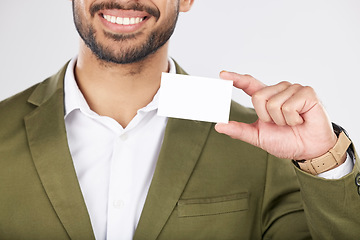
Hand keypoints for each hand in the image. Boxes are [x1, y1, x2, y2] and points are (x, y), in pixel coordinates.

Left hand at [215, 71, 337, 159]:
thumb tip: (218, 126)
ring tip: (292, 122)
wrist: (308, 150)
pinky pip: (288, 107)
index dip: (236, 79)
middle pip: (258, 97)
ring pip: (273, 103)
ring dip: (281, 120)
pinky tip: (301, 120)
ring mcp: (293, 89)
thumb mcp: (258, 137)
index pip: (249, 84)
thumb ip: (239, 130)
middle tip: (280, 124)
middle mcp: (279, 89)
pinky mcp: (307, 92)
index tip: (222, 75)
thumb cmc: (285, 141)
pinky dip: (292, 119)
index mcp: (267, 97)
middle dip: (266, 117)